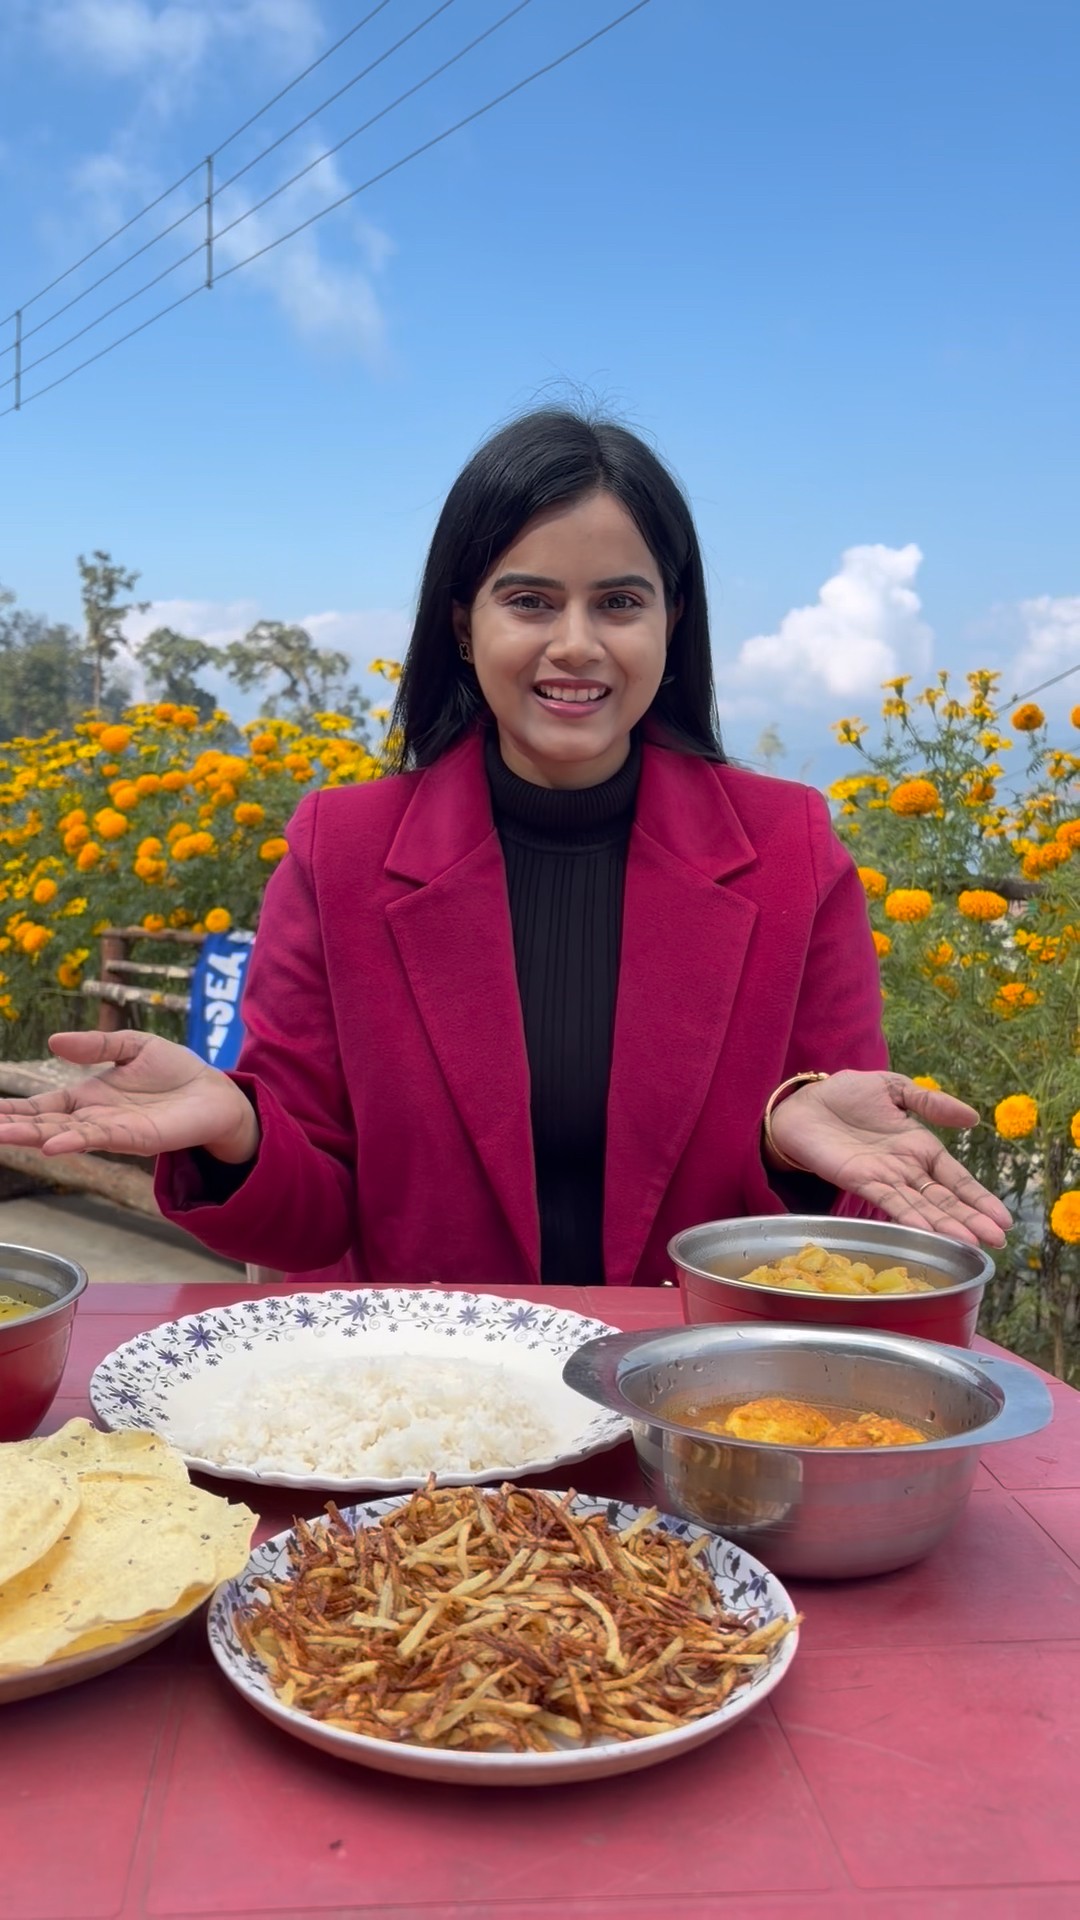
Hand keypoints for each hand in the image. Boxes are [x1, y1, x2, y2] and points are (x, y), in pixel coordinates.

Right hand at [0, 1030, 259, 1162]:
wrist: (215, 1092)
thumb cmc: (175, 1071)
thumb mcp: (133, 1046)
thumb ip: (96, 1044)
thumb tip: (54, 1040)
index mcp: (88, 1097)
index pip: (41, 1107)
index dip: (13, 1110)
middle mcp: (93, 1118)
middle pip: (44, 1125)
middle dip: (12, 1128)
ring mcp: (112, 1130)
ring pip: (64, 1135)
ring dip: (32, 1137)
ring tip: (2, 1136)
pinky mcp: (136, 1138)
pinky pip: (99, 1139)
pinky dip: (74, 1141)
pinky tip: (51, 1144)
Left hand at [767, 1070, 1011, 1248]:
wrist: (802, 1104)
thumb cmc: (846, 1095)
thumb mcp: (894, 1088)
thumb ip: (930, 1102)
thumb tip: (973, 1117)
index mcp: (919, 1147)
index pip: (957, 1178)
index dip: (979, 1198)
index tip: (1003, 1219)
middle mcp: (907, 1169)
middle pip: (945, 1200)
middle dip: (972, 1219)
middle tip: (999, 1241)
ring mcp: (885, 1179)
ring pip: (923, 1207)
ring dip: (948, 1226)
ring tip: (974, 1244)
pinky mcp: (860, 1182)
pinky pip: (890, 1202)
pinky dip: (910, 1217)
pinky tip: (930, 1232)